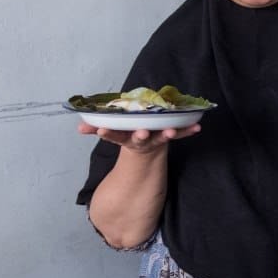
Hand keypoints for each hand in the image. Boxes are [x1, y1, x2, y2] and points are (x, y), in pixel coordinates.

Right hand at [77, 121, 200, 152]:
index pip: (114, 135)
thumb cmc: (128, 134)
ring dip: (166, 134)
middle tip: (141, 133)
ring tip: (170, 131)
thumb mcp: (113, 133)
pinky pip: (179, 134)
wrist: (147, 151)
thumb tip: (80, 127)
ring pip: (160, 137)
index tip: (102, 131)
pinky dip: (187, 131)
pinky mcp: (168, 137)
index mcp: (125, 137)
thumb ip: (97, 128)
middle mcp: (140, 140)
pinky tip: (197, 127)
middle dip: (140, 135)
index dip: (108, 133)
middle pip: (139, 138)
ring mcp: (155, 140)